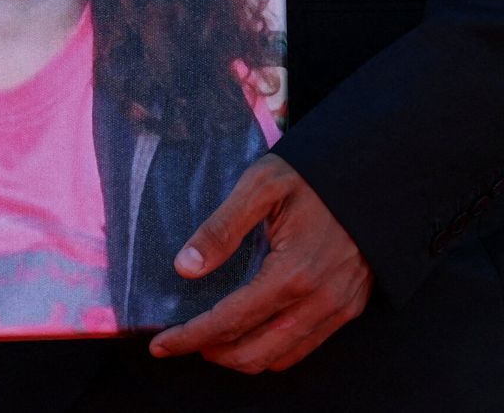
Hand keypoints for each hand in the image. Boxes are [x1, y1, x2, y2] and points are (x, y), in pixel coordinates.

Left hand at [149, 153, 373, 372]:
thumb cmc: (312, 176)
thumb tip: (185, 267)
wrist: (371, 176)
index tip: (161, 345)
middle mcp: (320, 300)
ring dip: (240, 356)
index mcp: (293, 272)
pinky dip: (271, 350)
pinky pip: (305, 346)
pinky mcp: (349, 307)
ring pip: (280, 357)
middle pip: (254, 352)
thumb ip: (221, 228)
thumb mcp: (260, 187)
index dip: (191, 337)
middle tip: (180, 340)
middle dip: (211, 352)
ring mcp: (338, 307)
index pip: (230, 321)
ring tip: (209, 340)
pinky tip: (249, 333)